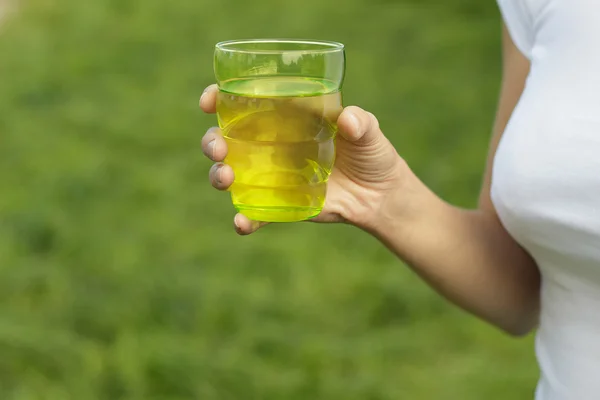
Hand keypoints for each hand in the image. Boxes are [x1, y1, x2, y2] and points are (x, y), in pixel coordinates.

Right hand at [200, 84, 407, 234]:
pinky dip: (244, 219)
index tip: (210, 100)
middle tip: (219, 148)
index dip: (219, 99)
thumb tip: (348, 120)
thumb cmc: (373, 155)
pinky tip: (241, 223)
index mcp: (287, 118)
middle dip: (212, 141)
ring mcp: (273, 176)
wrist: (381, 196)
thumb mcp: (370, 133)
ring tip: (226, 178)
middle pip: (227, 138)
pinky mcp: (281, 204)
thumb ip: (362, 123)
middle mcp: (272, 145)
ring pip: (232, 173)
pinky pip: (255, 213)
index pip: (244, 103)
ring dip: (219, 175)